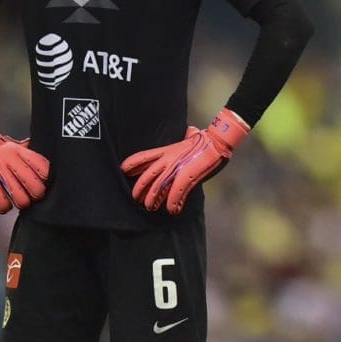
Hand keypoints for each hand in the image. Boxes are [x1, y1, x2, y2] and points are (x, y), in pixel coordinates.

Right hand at [0, 119, 49, 213]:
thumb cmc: (6, 149)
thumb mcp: (22, 146)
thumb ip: (35, 153)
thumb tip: (55, 162)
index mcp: (22, 151)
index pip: (43, 168)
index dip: (47, 179)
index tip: (46, 182)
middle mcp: (11, 159)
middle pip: (35, 186)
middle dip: (38, 194)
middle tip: (36, 195)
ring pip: (20, 197)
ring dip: (23, 203)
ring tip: (23, 201)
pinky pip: (0, 201)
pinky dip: (4, 207)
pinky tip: (6, 206)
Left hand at [121, 108, 249, 213]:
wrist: (217, 141)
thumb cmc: (206, 139)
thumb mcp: (191, 136)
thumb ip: (187, 136)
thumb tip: (191, 131)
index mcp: (168, 150)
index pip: (144, 156)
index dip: (132, 163)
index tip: (123, 170)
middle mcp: (169, 159)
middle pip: (147, 175)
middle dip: (139, 189)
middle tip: (135, 199)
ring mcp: (177, 168)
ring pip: (158, 187)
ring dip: (153, 200)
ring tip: (150, 208)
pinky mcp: (186, 176)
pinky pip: (175, 193)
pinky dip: (172, 203)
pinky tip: (172, 210)